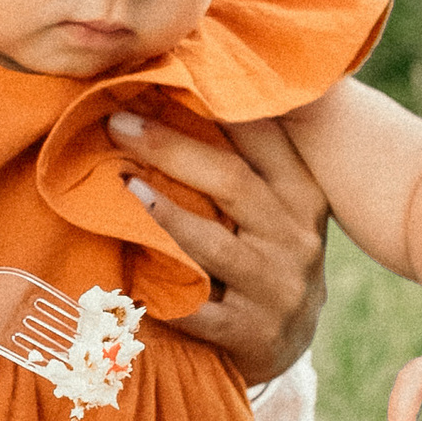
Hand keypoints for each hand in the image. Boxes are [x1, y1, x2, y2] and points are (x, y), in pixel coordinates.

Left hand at [107, 107, 328, 382]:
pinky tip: (126, 277)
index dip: (216, 105)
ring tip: (123, 185)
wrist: (288, 344)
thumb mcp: (278, 206)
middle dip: (170, 148)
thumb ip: (247, 160)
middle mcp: (297, 238)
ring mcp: (278, 289)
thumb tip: (178, 88)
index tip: (161, 76)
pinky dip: (162, 295)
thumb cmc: (267, 255)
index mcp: (304, 195)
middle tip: (117, 123)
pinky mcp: (253, 334)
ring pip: (214, 245)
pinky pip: (199, 312)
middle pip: (232, 181)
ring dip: (164, 214)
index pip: (265, 138)